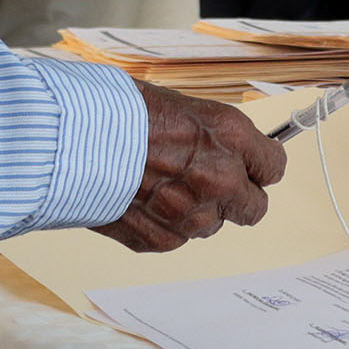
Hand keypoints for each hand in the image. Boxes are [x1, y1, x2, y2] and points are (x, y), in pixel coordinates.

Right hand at [95, 82, 285, 251]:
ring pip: (213, 225)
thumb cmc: (121, 113)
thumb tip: (228, 153)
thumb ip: (214, 138)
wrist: (74, 140)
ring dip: (198, 211)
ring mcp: (194, 215)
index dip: (261, 166)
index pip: (274, 166)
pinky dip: (165, 223)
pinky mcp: (165, 240)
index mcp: (231, 137)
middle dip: (240, 198)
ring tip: (162, 186)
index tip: (254, 166)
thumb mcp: (183, 108)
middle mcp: (221, 179)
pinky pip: (177, 237)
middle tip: (217, 186)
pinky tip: (141, 199)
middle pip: (255, 208)